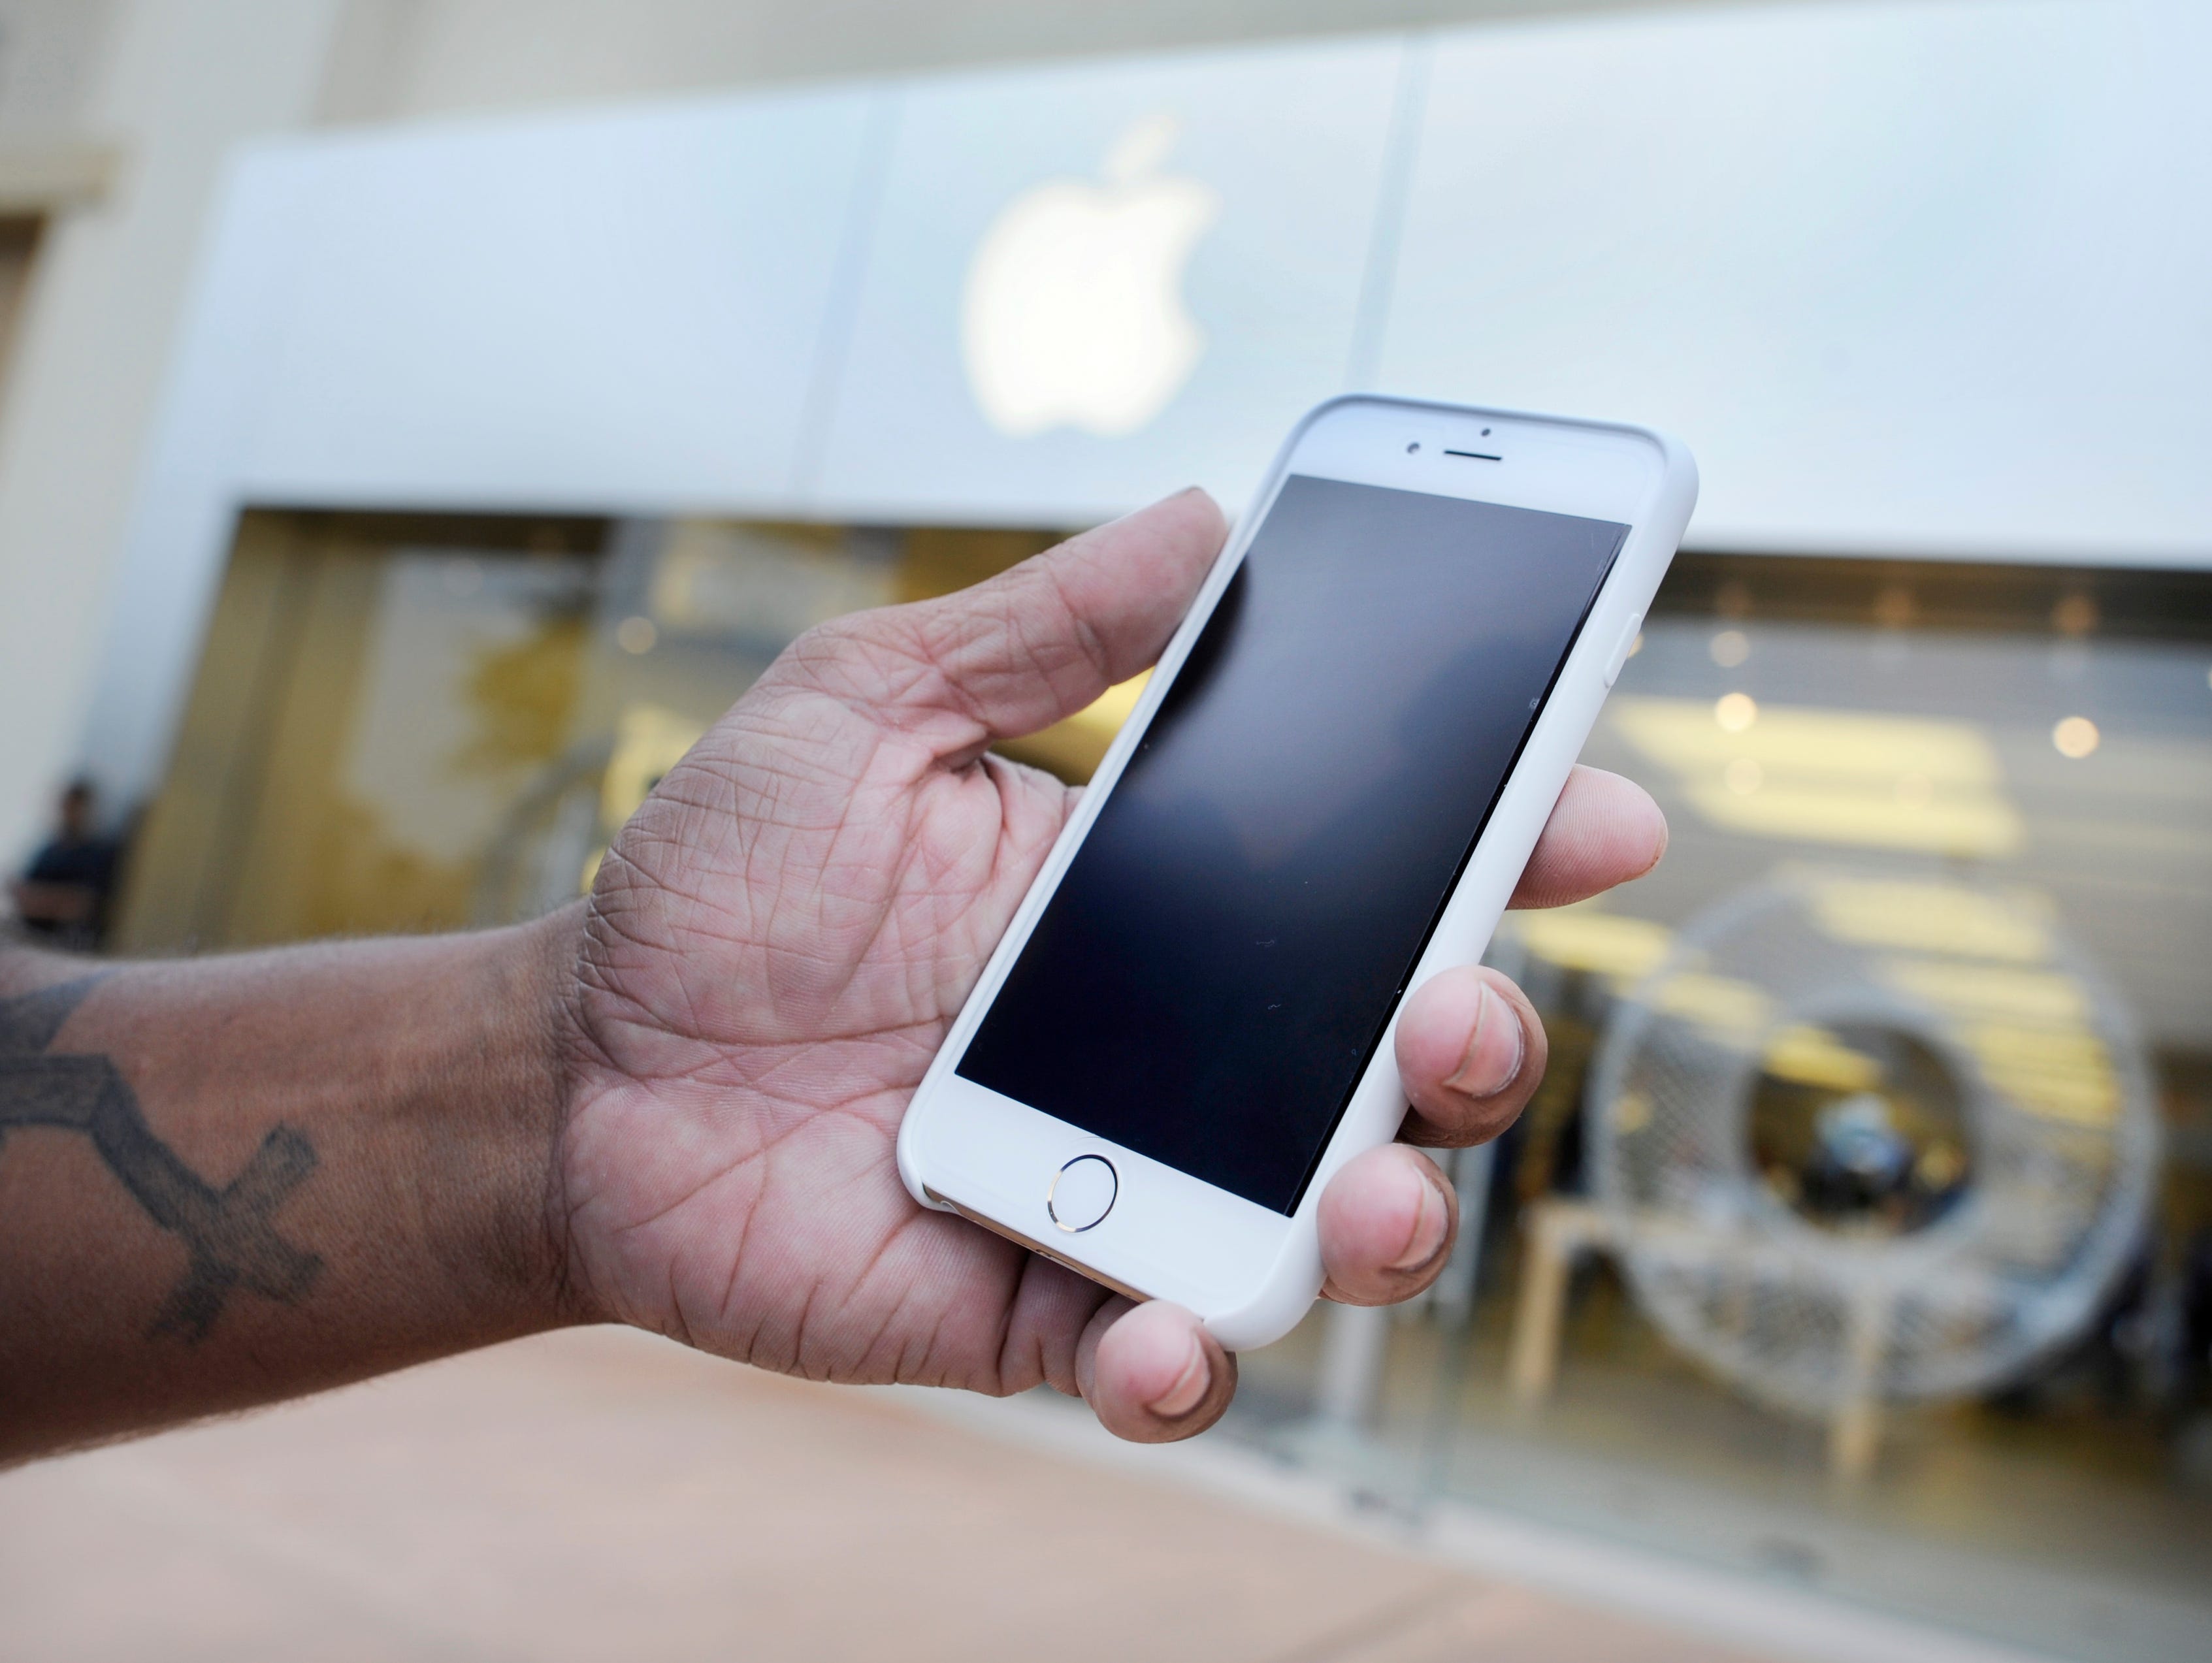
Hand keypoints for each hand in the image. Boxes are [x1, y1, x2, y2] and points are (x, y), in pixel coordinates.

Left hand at [554, 489, 1665, 1442]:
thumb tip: (1209, 515)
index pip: (1377, 873)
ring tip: (1366, 1195)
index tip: (1593, 815)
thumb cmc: (723, 882)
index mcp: (1160, 896)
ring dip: (1387, 1219)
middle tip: (1456, 1009)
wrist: (578, 1068)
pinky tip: (1160, 1329)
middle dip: (1477, 1044)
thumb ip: (1034, 624)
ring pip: (1325, 1224)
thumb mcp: (868, 707)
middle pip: (1396, 1064)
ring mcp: (1123, 1179)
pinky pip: (1166, 1356)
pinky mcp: (1042, 1304)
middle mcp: (1178, 1044)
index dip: (1505, 851)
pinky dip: (1188, 1360)